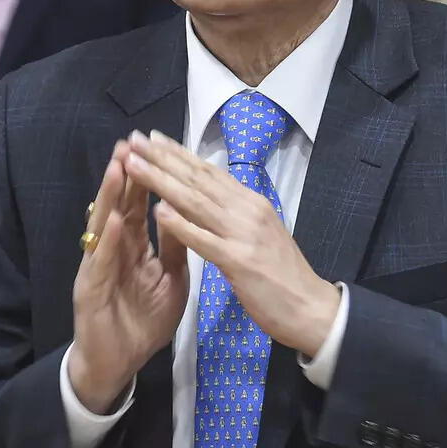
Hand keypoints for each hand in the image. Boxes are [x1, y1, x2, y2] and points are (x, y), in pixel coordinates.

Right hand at [67, 143, 188, 413]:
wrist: (120, 364)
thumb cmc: (142, 321)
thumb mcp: (170, 279)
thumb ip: (175, 246)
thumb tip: (185, 211)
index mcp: (133, 246)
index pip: (139, 204)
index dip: (147, 176)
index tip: (156, 146)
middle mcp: (112, 250)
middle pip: (118, 205)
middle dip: (124, 174)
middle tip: (130, 142)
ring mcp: (97, 268)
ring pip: (103, 226)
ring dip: (111, 198)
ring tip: (120, 168)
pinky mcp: (89, 291)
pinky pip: (100, 263)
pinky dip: (108, 242)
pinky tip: (115, 222)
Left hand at [125, 129, 340, 356]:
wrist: (312, 308)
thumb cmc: (284, 275)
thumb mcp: (262, 234)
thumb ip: (237, 214)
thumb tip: (213, 194)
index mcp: (252, 203)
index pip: (209, 172)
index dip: (179, 153)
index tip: (152, 138)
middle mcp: (248, 210)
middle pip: (198, 179)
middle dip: (163, 158)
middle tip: (134, 140)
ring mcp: (244, 234)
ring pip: (196, 201)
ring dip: (162, 181)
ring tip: (134, 164)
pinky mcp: (239, 261)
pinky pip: (204, 239)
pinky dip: (180, 224)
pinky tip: (157, 211)